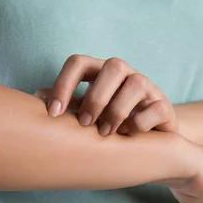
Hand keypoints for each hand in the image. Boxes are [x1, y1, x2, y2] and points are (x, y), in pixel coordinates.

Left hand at [34, 54, 177, 136]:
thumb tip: (38, 96)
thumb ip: (67, 103)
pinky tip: (127, 136)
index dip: (64, 83)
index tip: (53, 113)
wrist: (148, 140)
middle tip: (85, 123)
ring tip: (105, 133)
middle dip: (96, 96)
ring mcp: (148, 88)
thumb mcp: (86, 111)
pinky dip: (139, 124)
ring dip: (117, 110)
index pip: (79, 63)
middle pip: (113, 66)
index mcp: (100, 72)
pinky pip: (155, 108)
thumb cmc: (110, 121)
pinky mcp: (164, 106)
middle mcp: (125, 74)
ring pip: (136, 83)